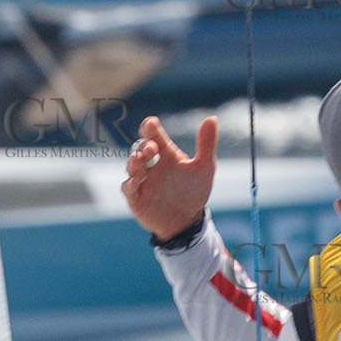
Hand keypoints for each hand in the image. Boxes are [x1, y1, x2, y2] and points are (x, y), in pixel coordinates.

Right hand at [121, 115, 218, 240]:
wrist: (187, 221)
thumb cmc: (193, 192)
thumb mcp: (204, 168)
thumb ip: (206, 144)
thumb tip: (212, 118)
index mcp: (165, 153)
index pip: (153, 134)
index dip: (150, 127)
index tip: (152, 123)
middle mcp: (150, 164)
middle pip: (141, 149)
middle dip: (144, 146)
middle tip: (152, 148)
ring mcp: (141, 179)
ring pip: (132, 166)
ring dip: (134, 162)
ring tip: (140, 160)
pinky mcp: (135, 196)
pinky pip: (128, 187)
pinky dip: (130, 183)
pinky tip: (137, 182)